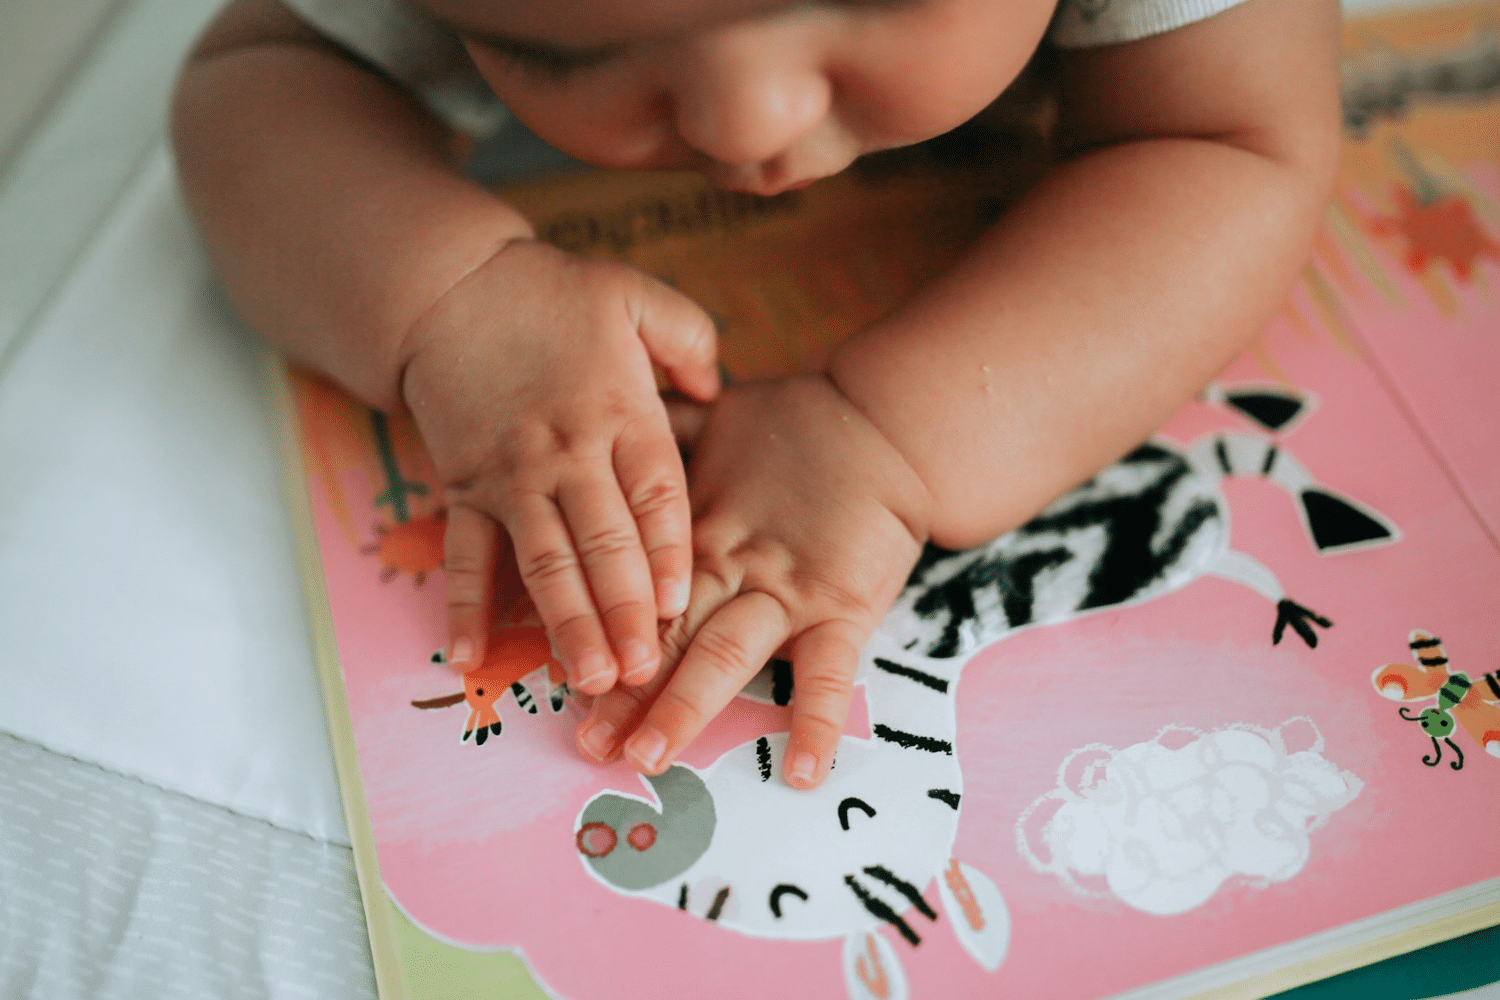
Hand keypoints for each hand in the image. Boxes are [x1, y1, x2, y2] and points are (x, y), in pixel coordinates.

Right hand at [401, 239, 718, 694]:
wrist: (445, 288)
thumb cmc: (550, 295)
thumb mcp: (634, 295)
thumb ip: (690, 340)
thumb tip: (721, 390)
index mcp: (619, 413)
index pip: (654, 494)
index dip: (668, 551)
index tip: (683, 604)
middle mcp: (567, 455)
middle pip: (602, 543)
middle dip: (624, 610)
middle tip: (645, 671)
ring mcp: (512, 478)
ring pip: (542, 562)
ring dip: (565, 623)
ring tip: (588, 679)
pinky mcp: (465, 490)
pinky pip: (464, 555)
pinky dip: (463, 606)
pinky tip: (469, 657)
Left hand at [575, 374, 932, 787]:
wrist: (885, 422)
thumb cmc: (795, 422)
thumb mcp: (711, 417)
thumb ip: (657, 431)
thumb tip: (598, 422)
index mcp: (690, 526)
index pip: (631, 589)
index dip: (595, 631)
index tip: (558, 676)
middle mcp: (730, 563)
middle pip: (666, 633)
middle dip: (624, 691)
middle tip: (587, 743)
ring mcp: (786, 588)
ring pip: (727, 652)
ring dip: (686, 705)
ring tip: (648, 756)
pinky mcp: (842, 604)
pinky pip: (830, 672)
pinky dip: (814, 721)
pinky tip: (800, 774)